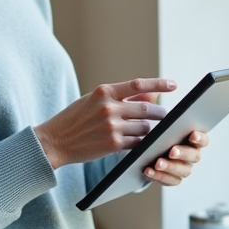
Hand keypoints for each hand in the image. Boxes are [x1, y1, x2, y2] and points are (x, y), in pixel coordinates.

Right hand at [35, 78, 175, 169]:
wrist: (55, 141)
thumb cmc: (76, 119)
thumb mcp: (94, 101)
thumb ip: (121, 97)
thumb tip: (150, 95)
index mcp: (104, 91)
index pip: (138, 85)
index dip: (159, 84)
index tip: (173, 85)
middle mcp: (109, 107)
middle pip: (146, 109)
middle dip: (159, 113)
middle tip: (165, 116)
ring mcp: (111, 126)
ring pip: (144, 127)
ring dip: (150, 130)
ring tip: (150, 131)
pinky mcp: (112, 144)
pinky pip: (137, 143)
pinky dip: (143, 143)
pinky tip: (142, 143)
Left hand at [143, 130, 208, 185]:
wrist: (152, 151)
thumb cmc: (162, 136)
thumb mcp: (166, 129)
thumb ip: (170, 126)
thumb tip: (166, 123)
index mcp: (194, 141)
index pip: (203, 140)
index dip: (200, 138)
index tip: (192, 135)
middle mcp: (193, 156)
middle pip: (194, 156)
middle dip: (183, 154)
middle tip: (172, 152)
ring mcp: (185, 169)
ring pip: (183, 171)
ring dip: (170, 167)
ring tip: (158, 163)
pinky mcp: (174, 179)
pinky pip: (169, 180)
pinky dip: (159, 176)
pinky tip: (149, 170)